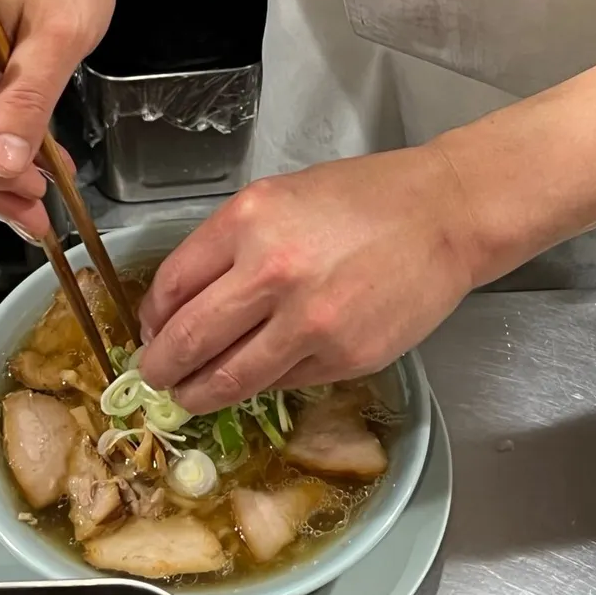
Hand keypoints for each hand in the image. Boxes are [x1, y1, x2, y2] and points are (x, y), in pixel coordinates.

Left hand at [135, 146, 487, 412]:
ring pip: (229, 378)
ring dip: (199, 393)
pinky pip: (281, 383)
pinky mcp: (342, 358)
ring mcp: (309, 322)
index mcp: (249, 221)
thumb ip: (229, 246)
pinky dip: (260, 385)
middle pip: (189, 339)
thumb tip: (183, 302)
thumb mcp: (280, 198)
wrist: (444, 215)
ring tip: (190, 396)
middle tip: (155, 377)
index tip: (151, 329)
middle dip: (162, 367)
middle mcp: (272, 272)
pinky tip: (255, 377)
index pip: (173, 285)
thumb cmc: (364, 199)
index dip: (152, 317)